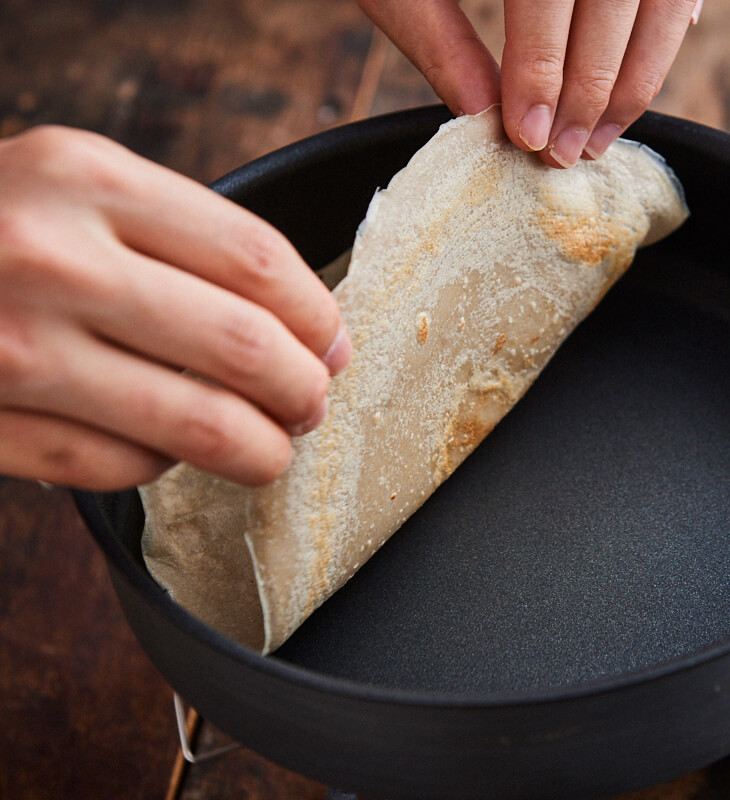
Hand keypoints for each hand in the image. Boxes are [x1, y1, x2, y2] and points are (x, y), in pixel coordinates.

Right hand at [0, 126, 350, 489]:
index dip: (319, 316)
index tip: (334, 343)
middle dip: (304, 392)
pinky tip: (167, 450)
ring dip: (259, 449)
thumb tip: (305, 323)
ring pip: (198, 424)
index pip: (258, 261)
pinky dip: (162, 467)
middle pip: (248, 349)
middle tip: (310, 404)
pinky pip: (120, 466)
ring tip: (269, 447)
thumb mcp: (71, 185)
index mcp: (86, 178)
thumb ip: (178, 238)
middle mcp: (52, 257)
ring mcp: (15, 348)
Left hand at [358, 0, 700, 167]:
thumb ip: (438, 35)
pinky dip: (662, 36)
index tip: (530, 135)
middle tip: (565, 153)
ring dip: (637, 77)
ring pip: (662, 1)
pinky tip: (635, 82)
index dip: (542, 70)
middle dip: (593, 90)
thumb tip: (481, 115)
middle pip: (615, 0)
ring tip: (598, 137)